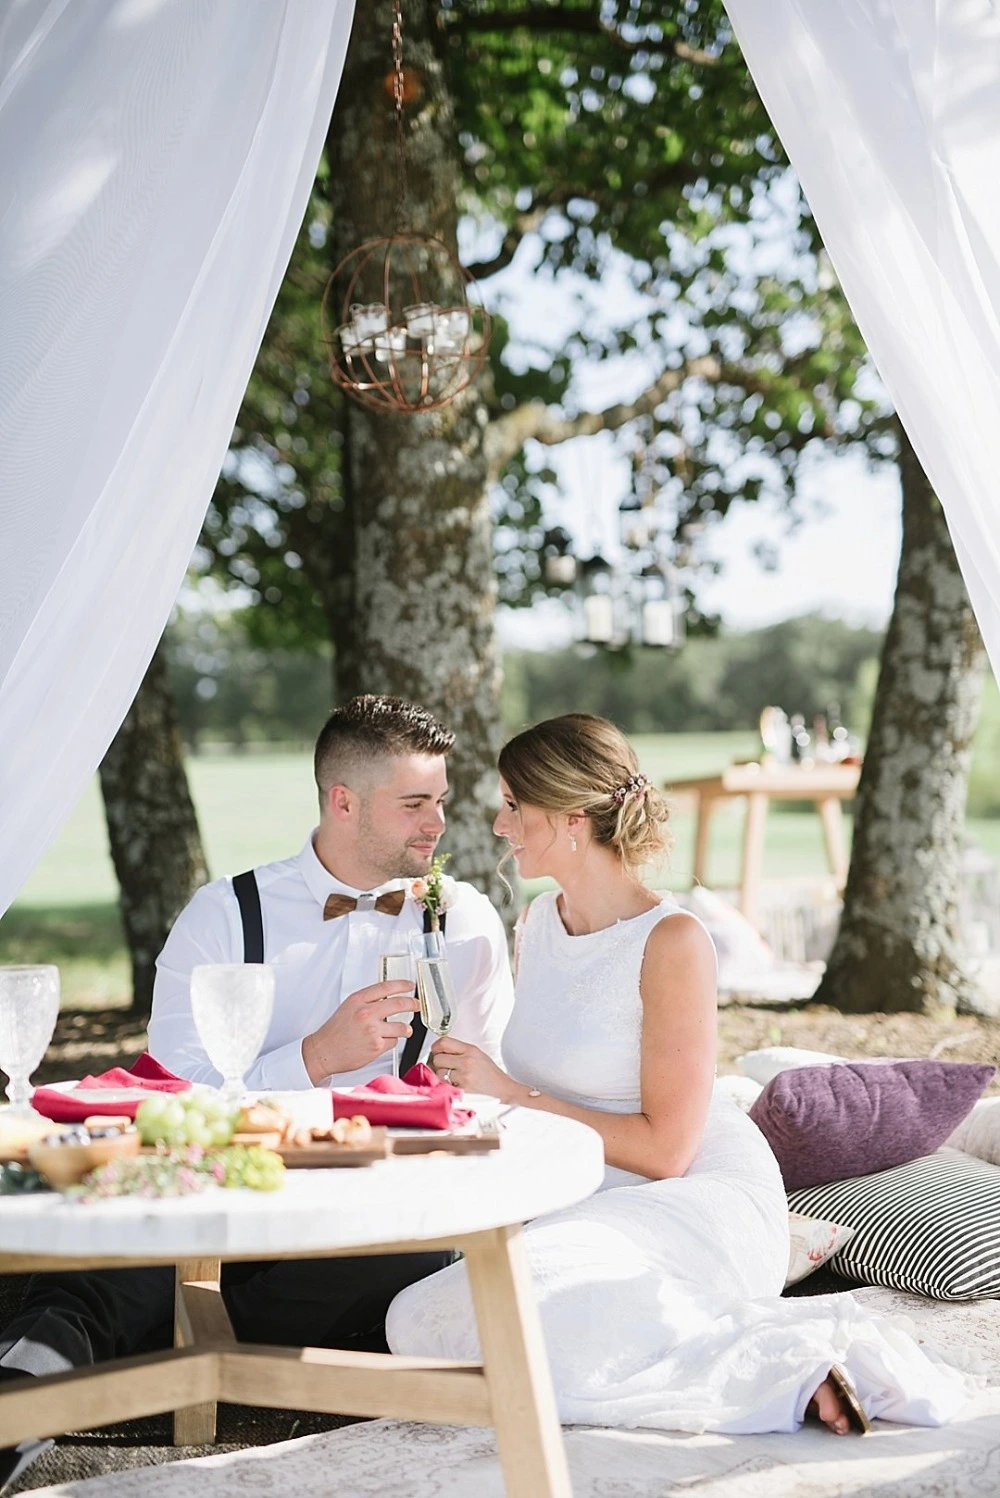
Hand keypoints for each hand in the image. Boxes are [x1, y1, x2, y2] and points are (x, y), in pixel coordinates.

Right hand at [303, 982, 418, 1082]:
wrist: (324, 1052)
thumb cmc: (334, 1032)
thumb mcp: (348, 1007)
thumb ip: (367, 1001)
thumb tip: (388, 998)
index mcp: (358, 1000)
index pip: (386, 987)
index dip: (402, 985)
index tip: (410, 986)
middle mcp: (366, 1013)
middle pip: (399, 1004)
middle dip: (413, 1004)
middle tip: (417, 1005)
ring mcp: (372, 1030)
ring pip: (401, 1026)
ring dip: (406, 1029)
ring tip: (404, 1030)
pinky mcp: (376, 1046)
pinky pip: (393, 1042)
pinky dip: (391, 1042)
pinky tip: (382, 1042)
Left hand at [429, 1038, 517, 1100]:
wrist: (504, 1091)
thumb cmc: (492, 1076)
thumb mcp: (479, 1056)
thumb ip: (461, 1051)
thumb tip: (442, 1051)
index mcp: (471, 1050)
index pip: (444, 1042)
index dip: (436, 1047)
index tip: (435, 1051)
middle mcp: (466, 1061)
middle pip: (438, 1058)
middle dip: (440, 1064)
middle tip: (447, 1068)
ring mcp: (464, 1076)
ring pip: (439, 1073)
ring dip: (443, 1077)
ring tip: (455, 1079)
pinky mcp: (462, 1089)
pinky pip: (445, 1085)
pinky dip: (448, 1087)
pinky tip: (457, 1086)